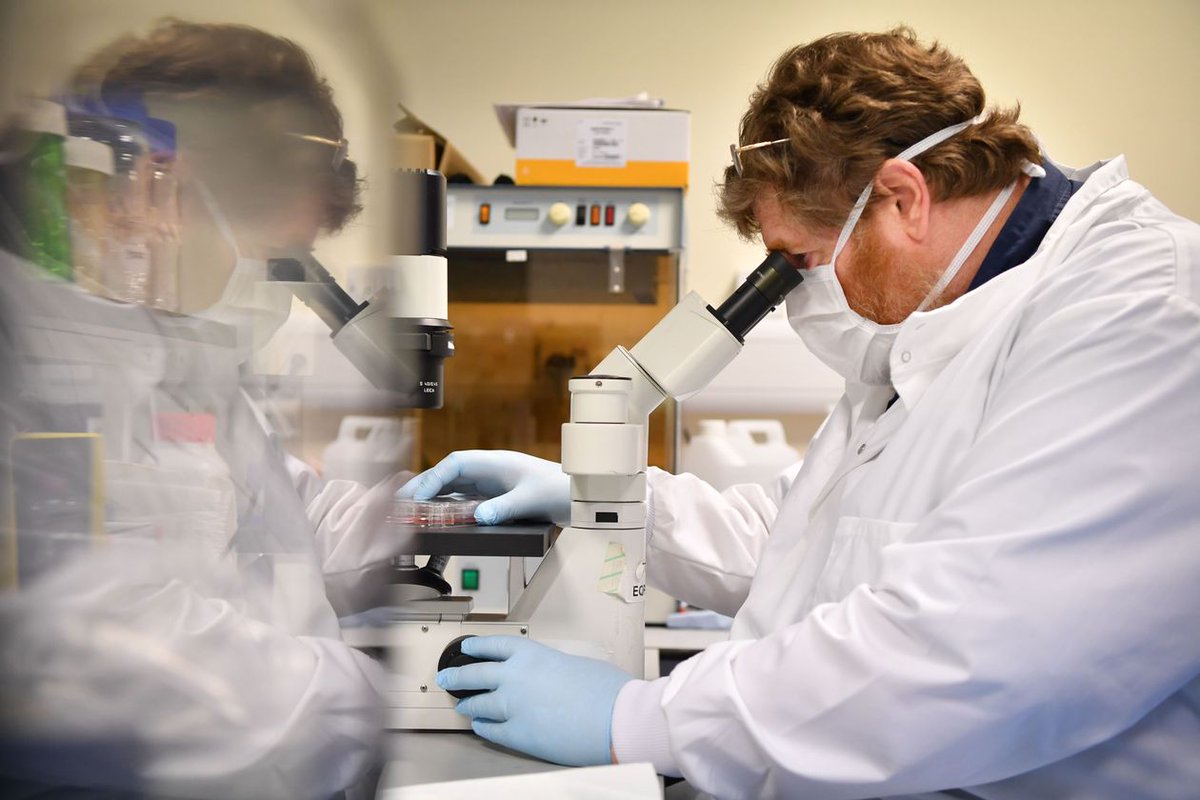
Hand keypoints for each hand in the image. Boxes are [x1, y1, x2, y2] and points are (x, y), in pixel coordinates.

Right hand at [396, 450, 569, 525]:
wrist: (579, 494)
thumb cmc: (559, 490)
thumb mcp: (531, 500)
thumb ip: (505, 508)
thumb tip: (480, 516)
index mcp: (494, 463)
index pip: (454, 465)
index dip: (433, 478)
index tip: (418, 496)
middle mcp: (489, 470)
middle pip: (448, 475)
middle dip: (424, 486)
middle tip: (400, 503)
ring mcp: (491, 483)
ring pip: (453, 487)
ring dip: (433, 497)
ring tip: (411, 512)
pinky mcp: (495, 496)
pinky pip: (465, 499)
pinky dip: (448, 507)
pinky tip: (437, 518)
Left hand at [436, 635, 632, 766]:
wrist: (614, 718)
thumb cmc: (605, 689)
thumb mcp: (576, 663)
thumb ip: (553, 667)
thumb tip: (549, 676)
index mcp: (530, 654)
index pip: (493, 645)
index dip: (476, 646)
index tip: (465, 646)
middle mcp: (514, 677)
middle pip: (475, 674)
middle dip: (457, 676)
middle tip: (446, 677)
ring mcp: (512, 707)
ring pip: (478, 704)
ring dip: (467, 704)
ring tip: (461, 706)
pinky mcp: (518, 735)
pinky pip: (491, 730)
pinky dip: (482, 727)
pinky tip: (479, 726)